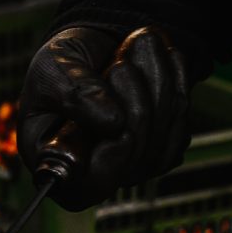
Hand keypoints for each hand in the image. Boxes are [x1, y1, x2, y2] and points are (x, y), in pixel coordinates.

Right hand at [17, 26, 191, 210]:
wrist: (92, 51)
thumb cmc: (59, 67)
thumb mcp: (52, 71)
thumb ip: (74, 95)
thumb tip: (114, 124)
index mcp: (54, 165)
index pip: (86, 186)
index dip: (110, 157)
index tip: (116, 118)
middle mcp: (92, 175)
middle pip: (133, 154)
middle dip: (135, 98)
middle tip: (124, 61)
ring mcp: (129, 167)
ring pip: (161, 136)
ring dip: (158, 81)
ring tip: (141, 45)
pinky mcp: (159, 149)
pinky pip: (180, 123)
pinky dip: (176, 82)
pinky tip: (163, 58)